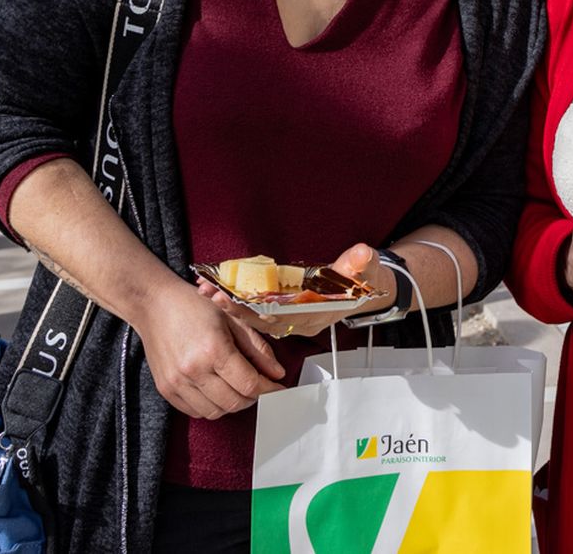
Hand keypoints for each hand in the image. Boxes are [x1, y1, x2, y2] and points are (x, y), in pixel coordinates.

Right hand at [137, 278, 285, 418]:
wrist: (154, 304)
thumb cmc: (194, 306)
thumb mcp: (233, 319)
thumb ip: (257, 349)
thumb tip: (277, 373)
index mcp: (213, 349)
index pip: (249, 384)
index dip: (269, 389)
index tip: (277, 389)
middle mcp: (194, 370)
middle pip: (234, 403)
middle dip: (253, 397)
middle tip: (258, 385)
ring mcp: (177, 382)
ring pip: (215, 412)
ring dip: (232, 403)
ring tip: (236, 385)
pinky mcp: (166, 389)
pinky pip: (195, 412)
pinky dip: (210, 406)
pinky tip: (216, 389)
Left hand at [199, 243, 388, 340]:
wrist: (366, 290)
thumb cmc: (363, 282)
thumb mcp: (365, 271)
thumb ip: (360, 263)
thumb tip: (361, 253)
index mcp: (315, 313)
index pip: (280, 315)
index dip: (255, 309)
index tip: (232, 299)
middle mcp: (300, 319)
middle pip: (260, 319)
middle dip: (233, 309)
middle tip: (209, 294)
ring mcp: (291, 316)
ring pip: (255, 316)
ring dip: (231, 305)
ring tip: (206, 291)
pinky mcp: (284, 310)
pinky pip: (257, 310)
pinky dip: (238, 301)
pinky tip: (219, 290)